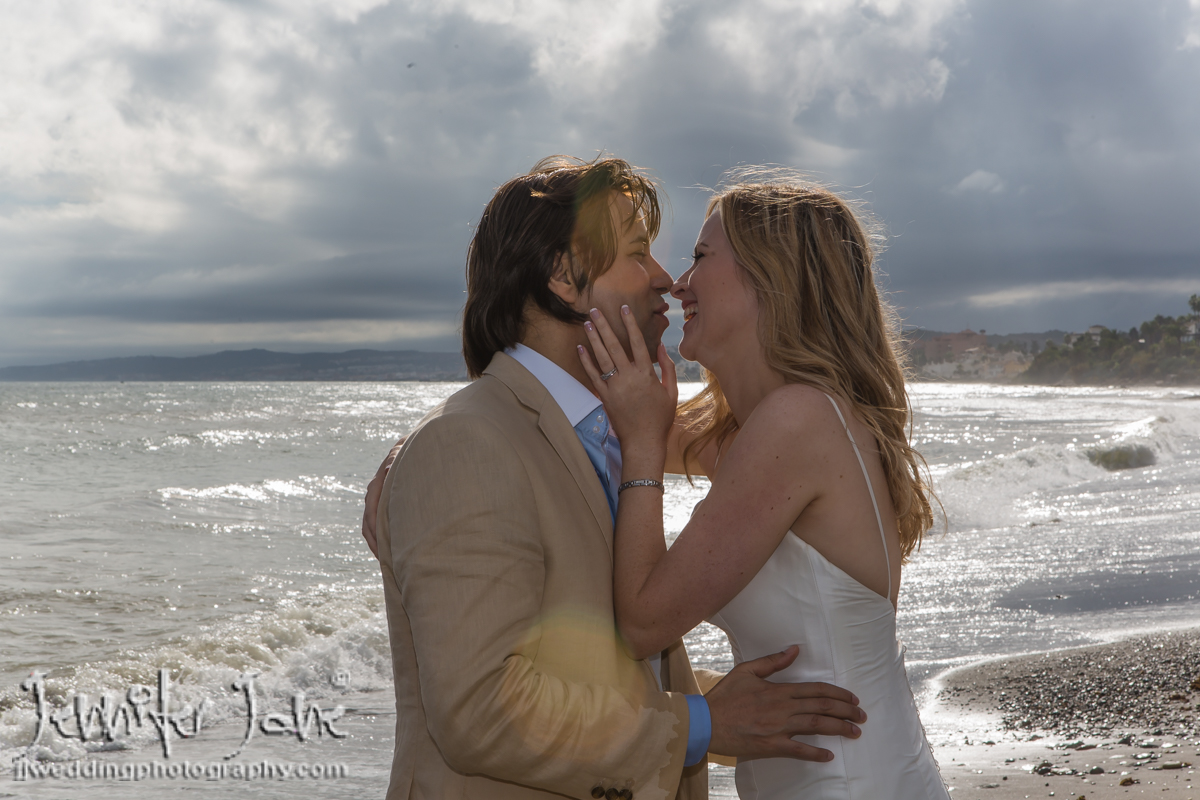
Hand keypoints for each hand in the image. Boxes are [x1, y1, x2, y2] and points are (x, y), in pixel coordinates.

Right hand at [362, 438, 404, 558]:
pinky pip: (377, 525)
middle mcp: (373, 495)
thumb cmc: (409, 453)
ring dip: (377, 544)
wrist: (411, 448)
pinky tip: (391, 549)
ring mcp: (377, 500)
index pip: (371, 512)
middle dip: (375, 543)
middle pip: (368, 524)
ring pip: (370, 527)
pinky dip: (381, 538)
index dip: (376, 530)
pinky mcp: (383, 505)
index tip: (383, 547)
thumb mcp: (402, 455)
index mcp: (377, 485)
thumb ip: (394, 462)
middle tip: (386, 561)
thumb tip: (387, 469)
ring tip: (387, 560)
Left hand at [577, 305, 677, 460]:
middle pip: (615, 345)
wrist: (643, 442)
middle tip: (595, 310)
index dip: (630, 324)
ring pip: (602, 357)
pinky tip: (580, 348)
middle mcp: (629, 377)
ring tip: (587, 323)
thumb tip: (662, 347)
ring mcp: (615, 387)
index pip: (638, 342)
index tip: (624, 308)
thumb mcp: (671, 392)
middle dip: (605, 326)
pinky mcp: (604, 397)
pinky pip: (593, 375)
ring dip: (594, 339)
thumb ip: (668, 368)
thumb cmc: (660, 418)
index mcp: (647, 374)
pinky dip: (586, 361)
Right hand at [705, 646, 864, 761]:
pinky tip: (829, 754)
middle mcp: (782, 708)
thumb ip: (773, 661)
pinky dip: (815, 753)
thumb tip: (795, 649)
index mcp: (778, 690)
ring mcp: (778, 728)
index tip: (853, 699)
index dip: (838, 694)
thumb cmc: (725, 696)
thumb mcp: (747, 671)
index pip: (816, 689)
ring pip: (816, 727)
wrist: (706, 721)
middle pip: (822, 708)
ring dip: (839, 729)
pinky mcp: (770, 745)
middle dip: (846, 711)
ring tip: (855, 732)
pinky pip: (798, 750)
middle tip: (861, 717)